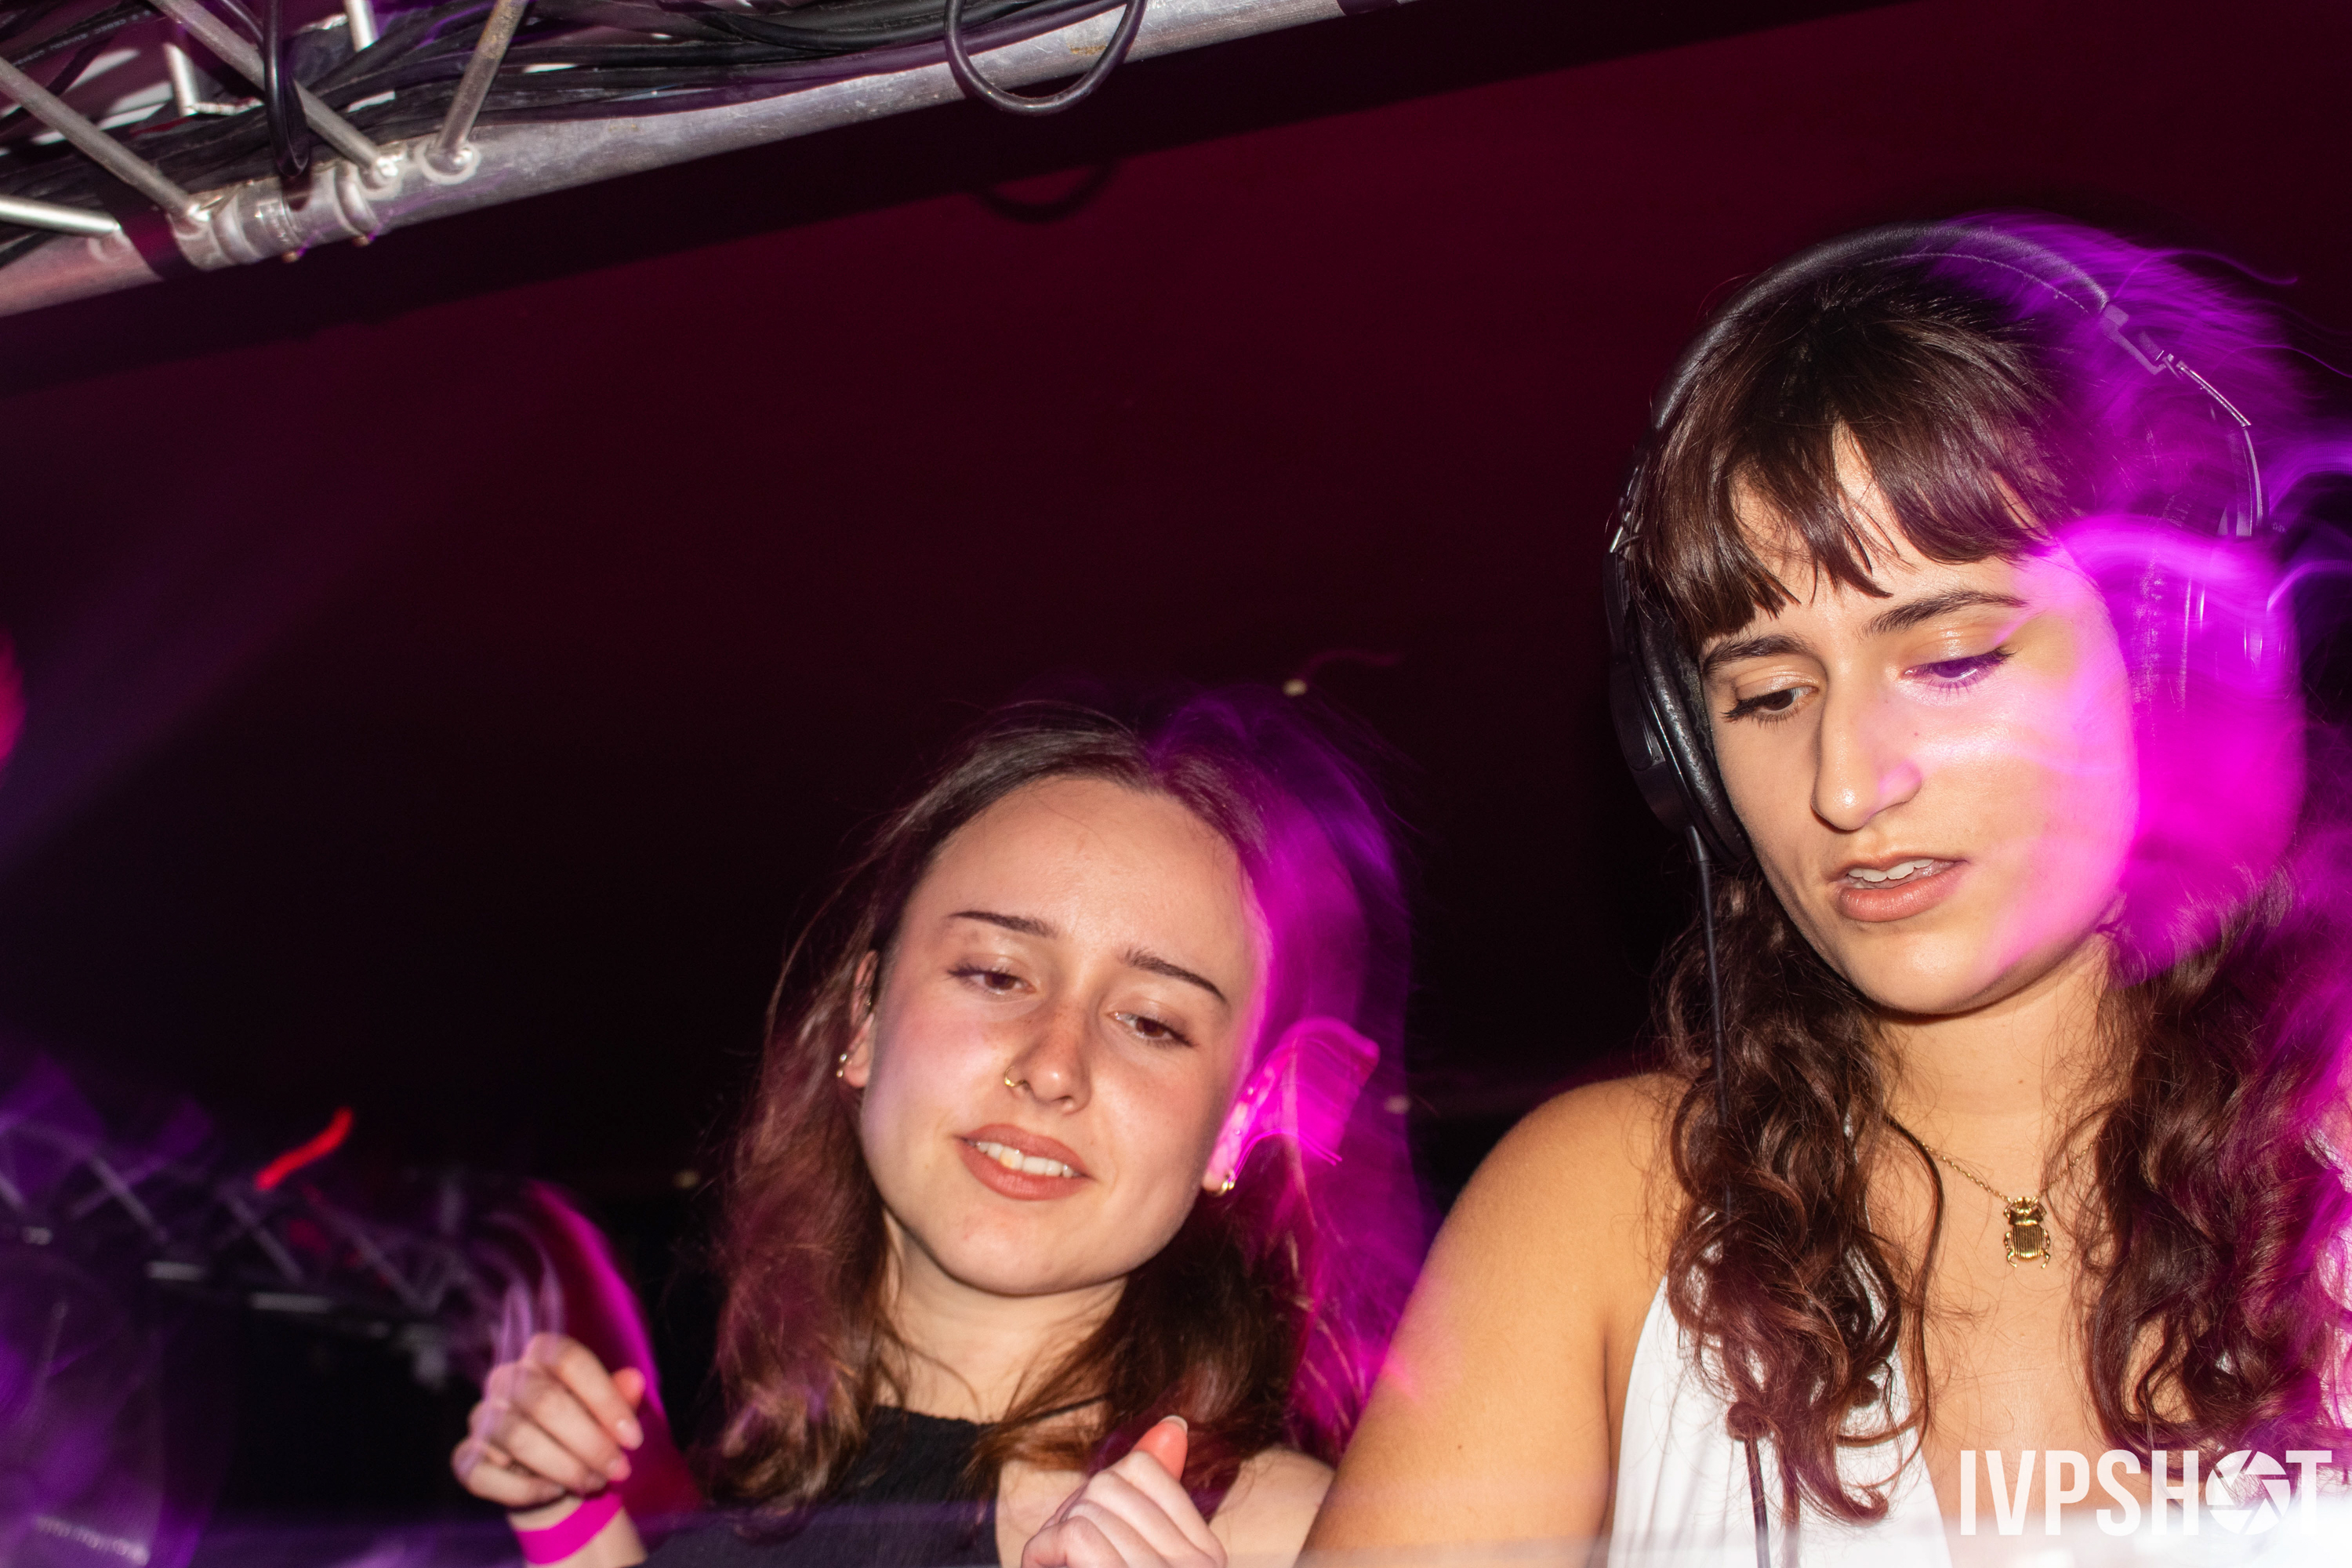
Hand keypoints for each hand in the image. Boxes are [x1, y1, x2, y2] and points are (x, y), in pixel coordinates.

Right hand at [451, 1332, 646, 1513]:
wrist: (553, 1483)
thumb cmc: (582, 1435)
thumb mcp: (608, 1415)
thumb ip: (622, 1397)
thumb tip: (635, 1380)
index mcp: (540, 1355)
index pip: (568, 1359)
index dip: (605, 1399)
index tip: (633, 1438)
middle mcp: (504, 1379)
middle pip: (544, 1401)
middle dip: (589, 1441)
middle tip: (617, 1469)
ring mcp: (481, 1418)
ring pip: (518, 1438)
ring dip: (564, 1467)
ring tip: (593, 1482)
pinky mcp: (465, 1458)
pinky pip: (487, 1475)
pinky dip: (527, 1490)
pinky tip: (555, 1492)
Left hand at [1021, 1417, 1224, 1567]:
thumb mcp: (1134, 1549)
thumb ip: (1154, 1495)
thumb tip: (1174, 1422)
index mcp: (1205, 1554)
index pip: (1144, 1470)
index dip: (1095, 1497)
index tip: (1086, 1544)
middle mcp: (1199, 1565)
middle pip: (1111, 1483)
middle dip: (1073, 1515)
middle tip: (1068, 1559)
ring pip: (1090, 1507)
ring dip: (1054, 1540)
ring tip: (1063, 1567)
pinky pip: (1075, 1533)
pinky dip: (1043, 1551)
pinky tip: (1048, 1565)